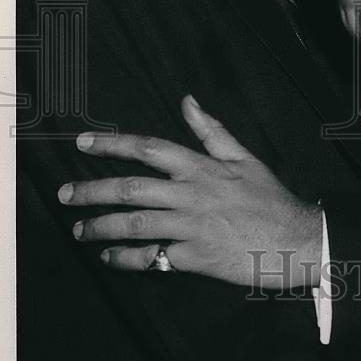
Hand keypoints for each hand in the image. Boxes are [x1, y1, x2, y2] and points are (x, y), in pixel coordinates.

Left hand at [58, 95, 321, 288]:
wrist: (295, 239)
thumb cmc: (269, 198)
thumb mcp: (244, 157)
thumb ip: (211, 131)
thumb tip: (187, 100)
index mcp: (202, 167)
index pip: (149, 148)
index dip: (112, 145)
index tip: (82, 144)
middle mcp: (191, 194)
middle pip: (130, 188)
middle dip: (91, 190)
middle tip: (65, 195)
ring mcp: (191, 227)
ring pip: (134, 225)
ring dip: (100, 227)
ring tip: (79, 231)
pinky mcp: (195, 258)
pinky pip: (151, 258)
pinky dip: (125, 259)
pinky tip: (110, 258)